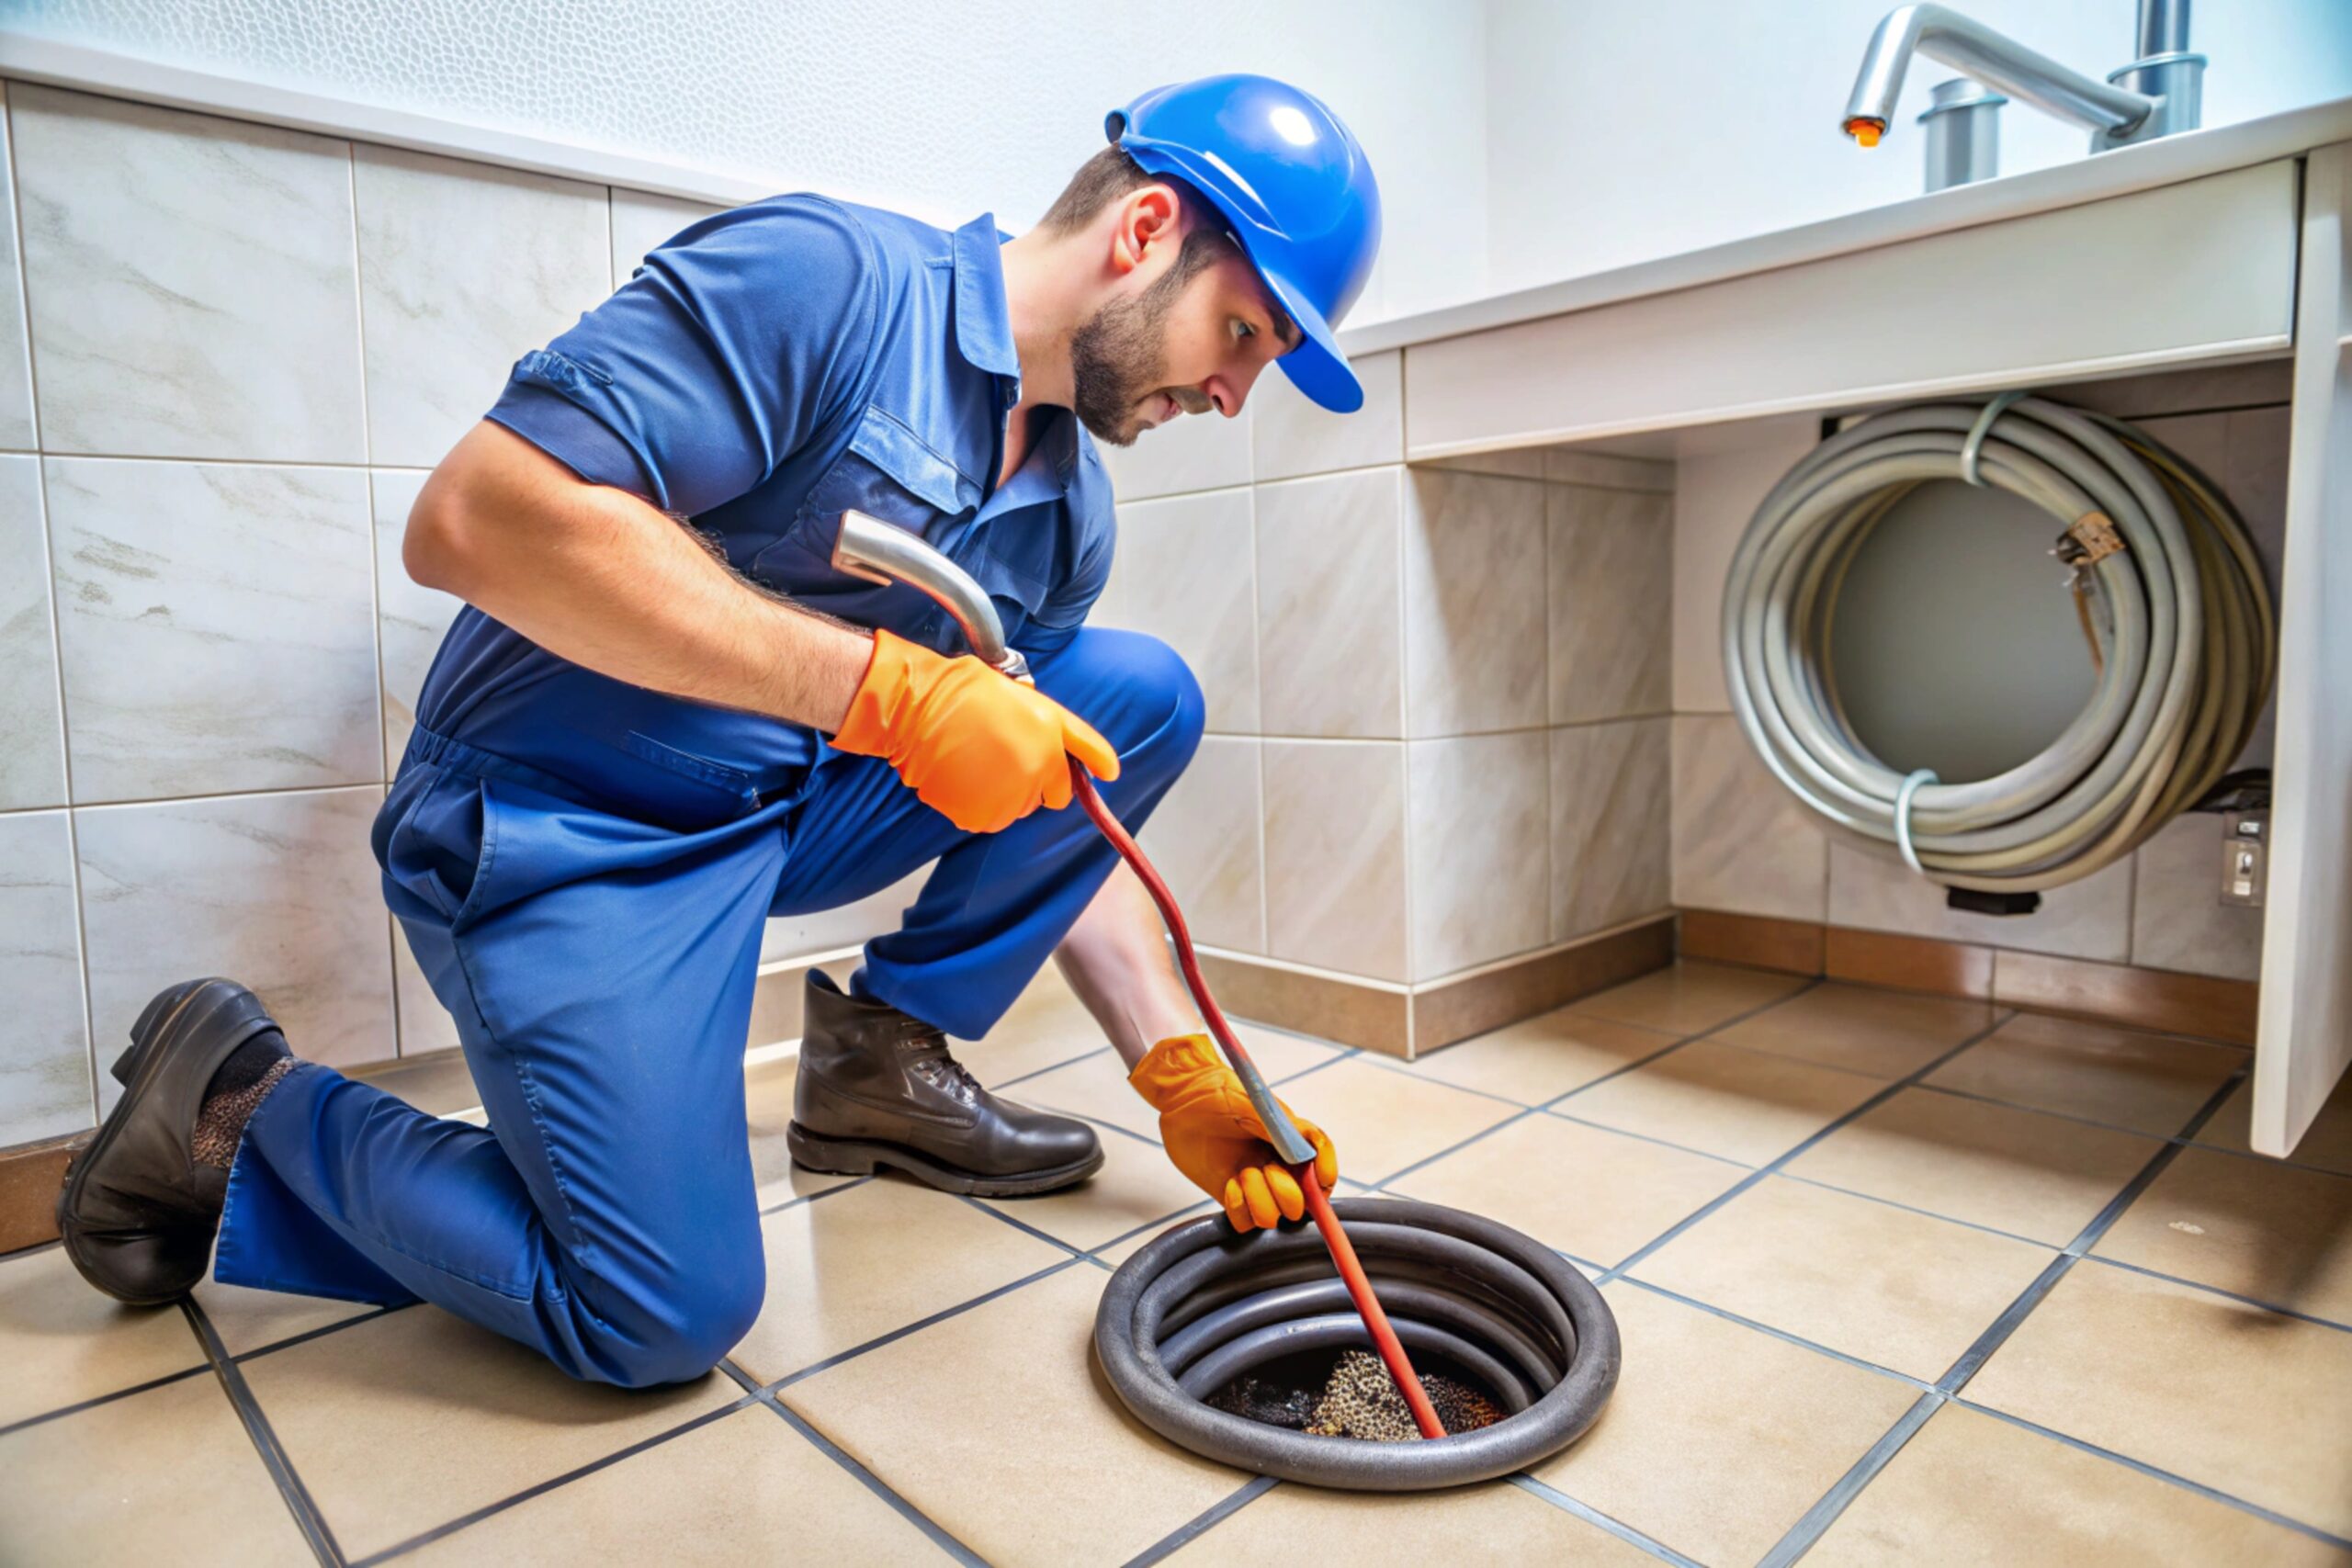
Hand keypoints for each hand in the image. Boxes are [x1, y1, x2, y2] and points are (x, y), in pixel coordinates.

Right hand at [830, 629, 1119, 832]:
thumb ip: (1071, 737)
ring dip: (1002, 793)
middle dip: (1032, 782)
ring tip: (976, 760)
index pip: (1071, 783)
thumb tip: (1109, 770)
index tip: (1066, 777)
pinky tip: (961, 774)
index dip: (1061, 776)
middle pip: (1046, 798)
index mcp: (1051, 739)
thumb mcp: (1031, 699)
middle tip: (1000, 753)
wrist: (918, 707)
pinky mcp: (979, 815)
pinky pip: (986, 817)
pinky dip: (975, 803)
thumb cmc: (969, 693)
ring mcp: (1007, 797)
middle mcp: (1037, 771)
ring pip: (1016, 809)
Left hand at [1129, 1034, 1339, 1231]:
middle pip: (1301, 1205)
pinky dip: (1238, 1208)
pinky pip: (1244, 1222)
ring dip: (1259, 1200)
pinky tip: (1229, 1184)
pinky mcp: (1232, 1196)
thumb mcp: (1257, 1104)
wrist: (1184, 1096)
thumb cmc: (1223, 1092)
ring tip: (1242, 1174)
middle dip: (1286, 1194)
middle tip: (1266, 1170)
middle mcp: (1279, 1168)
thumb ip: (1282, 1130)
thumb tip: (1305, 1155)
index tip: (1319, 1181)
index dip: (1325, 1182)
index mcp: (1293, 1144)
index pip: (1323, 1172)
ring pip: (1273, 1218)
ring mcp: (1256, 1184)